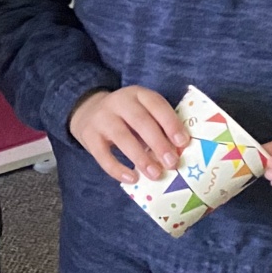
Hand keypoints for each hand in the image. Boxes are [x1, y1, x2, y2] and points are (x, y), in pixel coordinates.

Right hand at [68, 87, 188, 184]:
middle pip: (140, 121)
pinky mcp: (89, 135)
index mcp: (137, 94)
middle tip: (172, 163)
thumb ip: (158, 127)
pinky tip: (132, 178)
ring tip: (155, 174)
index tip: (183, 142)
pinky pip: (102, 154)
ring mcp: (101, 118)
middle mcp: (118, 102)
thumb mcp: (142, 111)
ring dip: (140, 157)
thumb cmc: (126, 117)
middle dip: (158, 143)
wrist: (88, 111)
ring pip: (122, 137)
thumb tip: (176, 153)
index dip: (171, 123)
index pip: (156, 104)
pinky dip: (117, 168)